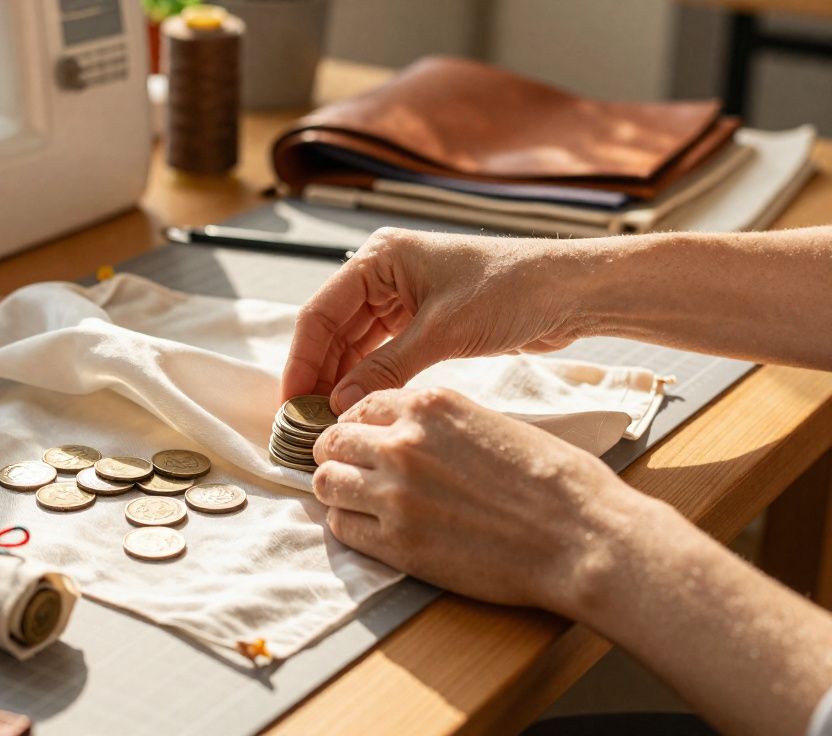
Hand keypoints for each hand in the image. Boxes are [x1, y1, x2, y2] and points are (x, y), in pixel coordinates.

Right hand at [282, 227, 598, 412]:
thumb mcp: (443, 332)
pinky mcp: (423, 320)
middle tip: (305, 422)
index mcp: (379, 258)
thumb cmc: (513, 290)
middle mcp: (384, 274)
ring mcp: (403, 297)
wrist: (572, 291)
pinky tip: (359, 406)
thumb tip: (339, 404)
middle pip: (333, 330)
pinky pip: (381, 352)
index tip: (290, 403)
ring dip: (341, 380)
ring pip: (354, 344)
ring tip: (328, 421)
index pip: (320, 313)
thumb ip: (387, 367)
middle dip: (318, 374)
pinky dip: (368, 378)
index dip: (301, 360)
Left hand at [313, 387, 654, 616]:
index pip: (360, 405)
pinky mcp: (397, 541)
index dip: (357, 426)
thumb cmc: (553, 480)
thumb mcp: (491, 422)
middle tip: (351, 472)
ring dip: (337, 491)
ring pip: (326, 483)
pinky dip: (349, 526)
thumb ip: (441, 424)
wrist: (581, 535)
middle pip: (332, 441)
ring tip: (356, 502)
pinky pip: (342, 528)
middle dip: (336, 456)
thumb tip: (411, 435)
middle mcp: (403, 442)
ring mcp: (395, 492)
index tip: (361, 441)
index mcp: (429, 406)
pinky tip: (371, 529)